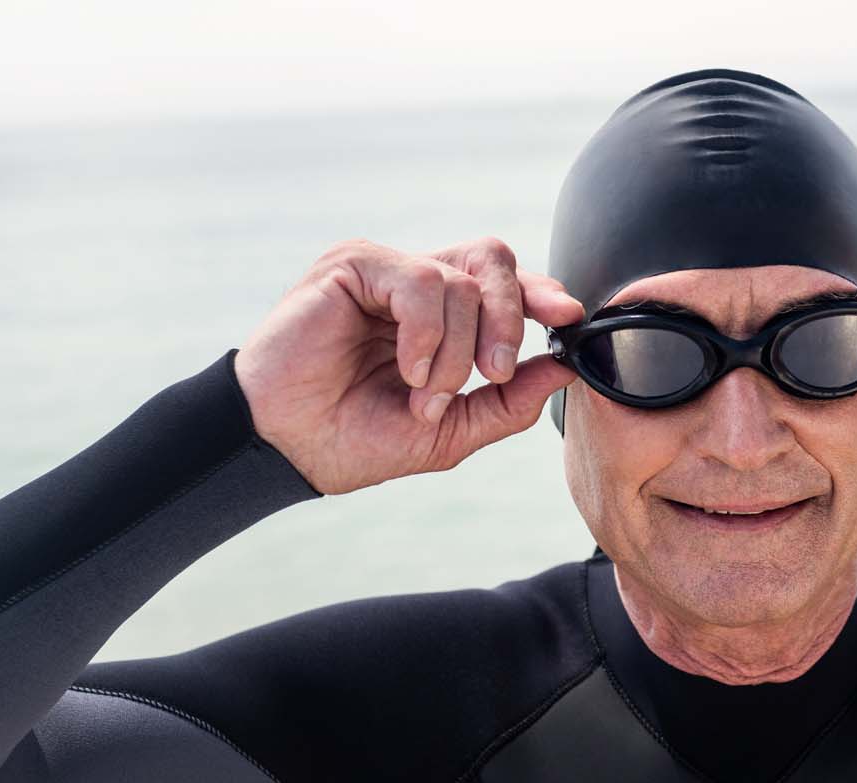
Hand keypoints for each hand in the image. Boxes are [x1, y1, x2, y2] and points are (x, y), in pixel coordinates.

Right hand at [233, 237, 582, 494]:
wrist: (288, 448)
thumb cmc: (355, 440)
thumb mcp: (450, 432)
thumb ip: (508, 401)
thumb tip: (565, 368)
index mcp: (439, 317)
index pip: (502, 283)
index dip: (539, 295)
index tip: (568, 319)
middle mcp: (414, 285)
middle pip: (493, 259)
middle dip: (510, 317)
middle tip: (495, 372)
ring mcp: (384, 270)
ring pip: (461, 281)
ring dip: (456, 350)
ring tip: (424, 393)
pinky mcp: (353, 264)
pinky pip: (423, 280)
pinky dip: (427, 334)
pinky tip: (407, 370)